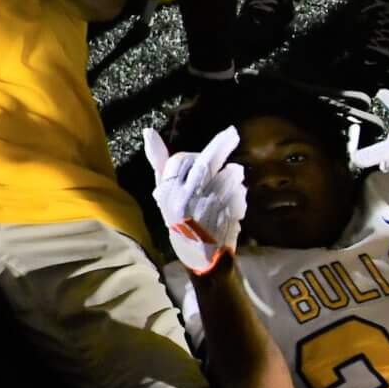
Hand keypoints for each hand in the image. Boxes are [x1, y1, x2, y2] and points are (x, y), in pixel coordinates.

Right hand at [142, 125, 244, 274]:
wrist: (201, 256)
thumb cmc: (180, 222)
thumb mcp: (164, 193)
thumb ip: (159, 162)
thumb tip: (149, 131)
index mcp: (169, 191)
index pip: (182, 160)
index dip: (192, 156)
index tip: (200, 156)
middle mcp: (188, 196)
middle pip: (206, 162)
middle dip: (221, 146)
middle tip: (233, 133)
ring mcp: (211, 205)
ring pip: (227, 177)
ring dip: (233, 173)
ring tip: (234, 173)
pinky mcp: (229, 213)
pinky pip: (239, 193)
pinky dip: (239, 191)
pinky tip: (236, 194)